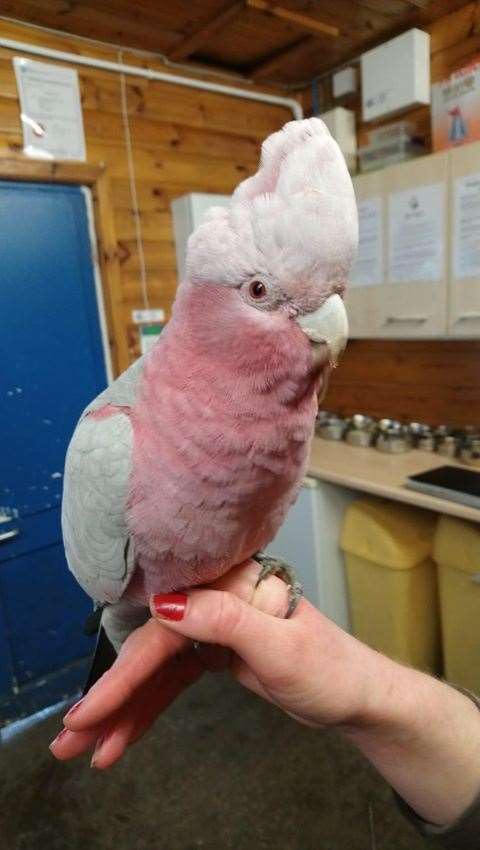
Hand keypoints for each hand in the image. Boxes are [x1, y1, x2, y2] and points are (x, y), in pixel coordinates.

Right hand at [50, 559, 377, 768]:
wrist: (358, 695)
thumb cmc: (333, 668)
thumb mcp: (282, 646)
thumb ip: (225, 620)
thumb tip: (166, 603)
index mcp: (231, 585)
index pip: (165, 628)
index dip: (126, 672)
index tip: (92, 710)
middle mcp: (216, 599)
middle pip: (151, 648)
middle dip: (113, 696)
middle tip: (73, 737)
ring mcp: (213, 626)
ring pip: (155, 669)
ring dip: (123, 709)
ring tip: (89, 747)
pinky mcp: (213, 651)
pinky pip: (170, 681)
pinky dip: (147, 708)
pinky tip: (123, 734)